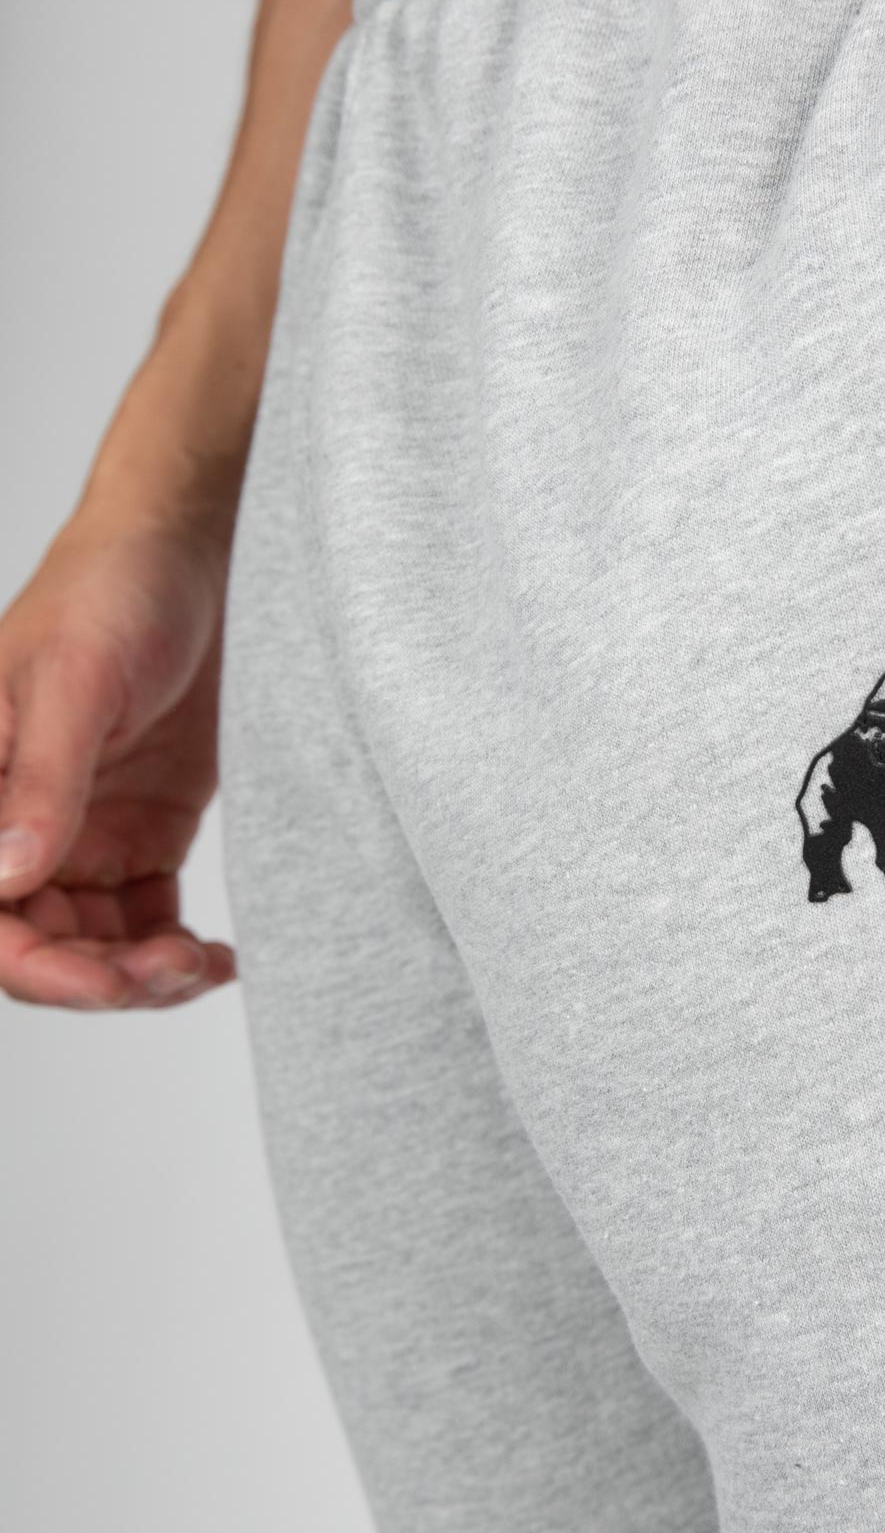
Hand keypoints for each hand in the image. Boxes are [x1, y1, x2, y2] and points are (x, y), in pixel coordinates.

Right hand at [0, 520, 236, 1010]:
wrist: (193, 553)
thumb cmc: (110, 592)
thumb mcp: (74, 681)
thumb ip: (40, 780)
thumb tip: (8, 876)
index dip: (29, 963)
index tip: (100, 979)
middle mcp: (15, 824)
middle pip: (36, 945)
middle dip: (98, 979)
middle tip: (171, 972)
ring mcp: (80, 836)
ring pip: (92, 947)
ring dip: (141, 976)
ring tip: (201, 966)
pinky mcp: (142, 836)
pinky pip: (145, 924)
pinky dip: (174, 954)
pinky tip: (216, 959)